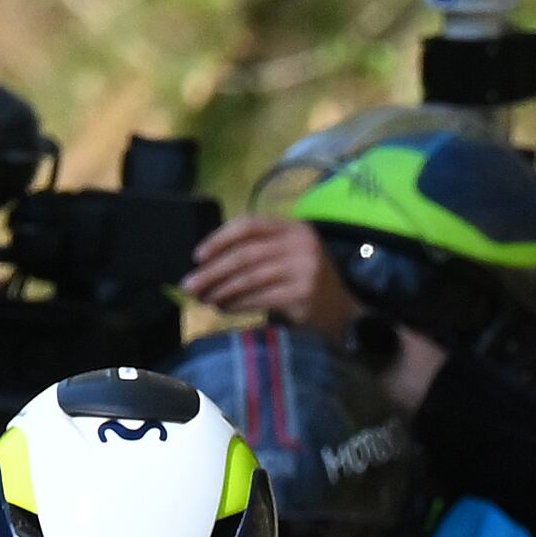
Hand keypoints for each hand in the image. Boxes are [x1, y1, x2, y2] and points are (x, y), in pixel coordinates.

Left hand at [181, 215, 347, 332]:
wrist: (345, 311)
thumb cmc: (307, 282)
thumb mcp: (288, 255)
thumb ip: (259, 251)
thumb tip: (208, 262)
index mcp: (294, 227)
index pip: (249, 225)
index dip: (219, 239)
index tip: (197, 256)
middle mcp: (301, 244)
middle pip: (245, 254)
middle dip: (213, 271)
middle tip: (190, 285)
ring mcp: (305, 269)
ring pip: (250, 278)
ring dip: (222, 290)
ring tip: (205, 299)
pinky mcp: (303, 295)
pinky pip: (260, 298)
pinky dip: (238, 304)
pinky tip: (224, 308)